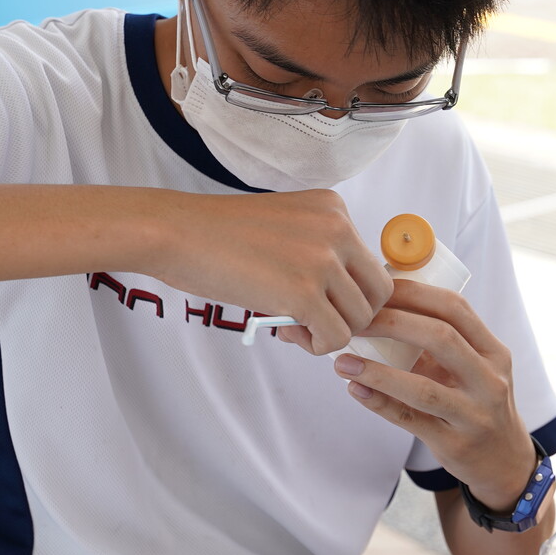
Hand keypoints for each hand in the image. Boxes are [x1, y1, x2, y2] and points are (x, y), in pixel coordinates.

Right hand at [140, 189, 390, 354]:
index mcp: (334, 208)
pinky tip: (286, 332)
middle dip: (349, 315)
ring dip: (329, 332)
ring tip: (292, 325)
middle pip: (378, 293)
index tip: (316, 299)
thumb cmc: (218, 235)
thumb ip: (319, 253)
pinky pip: (335, 338)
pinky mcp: (304, 292)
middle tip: (310, 319)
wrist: (176, 232)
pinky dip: (315, 345)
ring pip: (360, 319)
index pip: (370, 265)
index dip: (347, 293)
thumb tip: (343, 303)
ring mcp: (322, 259)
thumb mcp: (286, 226)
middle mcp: (337, 228)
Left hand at [320, 280, 532, 507]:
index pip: (455, 308)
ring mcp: (474, 414)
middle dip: (393, 323)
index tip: (377, 290)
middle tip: (356, 321)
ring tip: (343, 362)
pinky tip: (355, 389)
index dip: (414, 293)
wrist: (503, 459)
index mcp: (492, 351)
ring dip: (377, 372)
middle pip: (441, 338)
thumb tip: (382, 307)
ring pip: (423, 388)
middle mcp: (489, 379)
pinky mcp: (454, 443)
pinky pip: (411, 420)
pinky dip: (380, 403)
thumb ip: (440, 341)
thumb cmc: (477, 401)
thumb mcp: (474, 367)